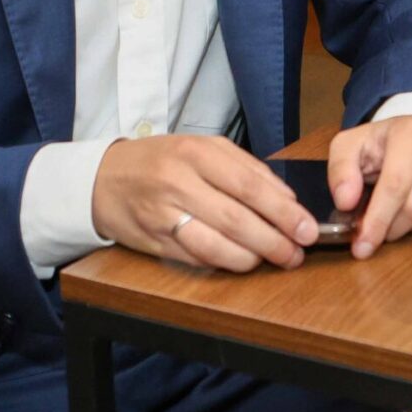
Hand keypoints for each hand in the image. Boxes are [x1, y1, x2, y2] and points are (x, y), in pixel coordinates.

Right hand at [92, 134, 317, 272]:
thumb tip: (286, 199)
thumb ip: (245, 168)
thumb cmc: (162, 160)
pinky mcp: (155, 243)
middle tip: (298, 252)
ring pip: (217, 245)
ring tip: (276, 259)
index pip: (249, 185)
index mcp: (196, 153)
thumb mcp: (202, 148)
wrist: (103, 179)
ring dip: (253, 257)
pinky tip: (243, 261)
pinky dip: (225, 263)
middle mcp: (178, 183)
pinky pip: (197, 259)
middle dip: (275, 240)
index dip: (283, 211)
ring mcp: (163, 215)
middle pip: (236, 219)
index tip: (307, 228)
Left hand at [328, 116, 411, 259]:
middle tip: (376, 233)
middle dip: (391, 228)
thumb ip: (341, 170)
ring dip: (411, 229)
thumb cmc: (387, 140)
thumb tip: (346, 202)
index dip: (377, 220)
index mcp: (409, 132)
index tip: (362, 245)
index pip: (396, 184)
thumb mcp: (353, 145)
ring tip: (397, 218)